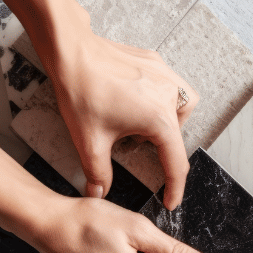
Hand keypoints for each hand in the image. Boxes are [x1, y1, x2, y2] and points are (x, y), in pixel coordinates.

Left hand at [41, 27, 199, 209]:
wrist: (71, 51)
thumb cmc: (82, 90)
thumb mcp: (89, 141)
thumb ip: (99, 173)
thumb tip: (99, 193)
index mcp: (158, 119)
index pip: (176, 163)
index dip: (174, 187)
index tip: (170, 201)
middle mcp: (169, 95)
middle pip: (179, 134)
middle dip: (161, 148)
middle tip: (133, 147)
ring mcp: (164, 74)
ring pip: (182, 106)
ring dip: (167, 122)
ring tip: (141, 125)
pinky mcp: (155, 62)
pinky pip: (170, 85)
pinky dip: (161, 99)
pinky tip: (137, 102)